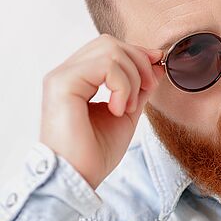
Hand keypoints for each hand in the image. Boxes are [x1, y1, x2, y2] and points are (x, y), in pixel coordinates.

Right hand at [39, 34, 162, 189]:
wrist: (77, 178)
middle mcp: (67, 73)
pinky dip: (121, 85)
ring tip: (126, 107)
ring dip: (131, 78)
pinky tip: (117, 109)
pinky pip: (105, 65)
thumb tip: (156, 65)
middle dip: (138, 63)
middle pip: (110, 43)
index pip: (109, 48)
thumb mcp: (126, 114)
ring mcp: (62, 76)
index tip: (158, 65)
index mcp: (79, 79)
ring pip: (110, 50)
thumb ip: (138, 89)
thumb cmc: (95, 153)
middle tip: (146, 90)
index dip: (137, 53)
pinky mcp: (62, 83)